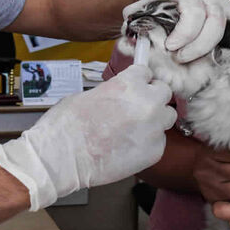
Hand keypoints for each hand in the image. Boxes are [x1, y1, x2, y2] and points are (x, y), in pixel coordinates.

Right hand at [0, 65, 176, 209]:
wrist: (62, 157)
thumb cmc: (67, 125)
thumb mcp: (88, 95)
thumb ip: (113, 92)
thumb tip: (119, 96)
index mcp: (129, 83)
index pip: (147, 72)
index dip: (140, 80)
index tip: (137, 86)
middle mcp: (147, 102)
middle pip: (164, 92)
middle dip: (153, 97)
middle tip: (138, 107)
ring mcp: (154, 128)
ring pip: (167, 117)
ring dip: (156, 119)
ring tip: (135, 129)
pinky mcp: (155, 151)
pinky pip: (159, 141)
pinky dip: (148, 143)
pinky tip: (129, 147)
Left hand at [125, 0, 229, 62]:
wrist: (169, 2)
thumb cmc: (156, 10)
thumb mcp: (140, 14)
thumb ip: (131, 27)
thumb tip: (126, 43)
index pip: (192, 10)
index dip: (185, 33)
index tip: (171, 48)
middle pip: (214, 20)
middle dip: (198, 45)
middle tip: (181, 58)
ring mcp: (222, 3)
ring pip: (229, 25)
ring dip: (211, 47)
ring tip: (194, 58)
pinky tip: (218, 54)